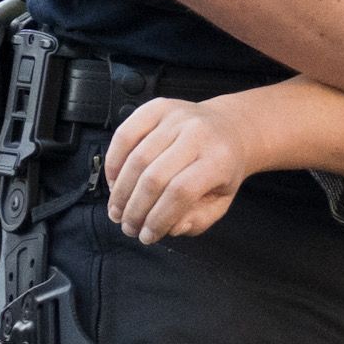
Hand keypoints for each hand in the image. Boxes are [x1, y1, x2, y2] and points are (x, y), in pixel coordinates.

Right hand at [101, 97, 254, 242]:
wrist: (230, 128)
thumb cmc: (223, 168)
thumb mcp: (221, 200)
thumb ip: (198, 220)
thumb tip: (169, 227)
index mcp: (219, 159)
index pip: (181, 192)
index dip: (158, 218)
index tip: (147, 236)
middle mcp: (198, 133)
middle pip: (155, 177)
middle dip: (135, 208)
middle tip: (127, 226)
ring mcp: (176, 117)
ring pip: (137, 158)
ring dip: (121, 191)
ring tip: (117, 210)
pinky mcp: (157, 107)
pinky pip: (125, 135)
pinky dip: (113, 162)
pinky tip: (114, 183)